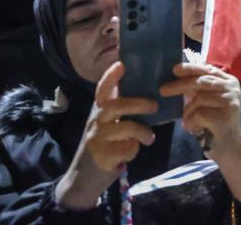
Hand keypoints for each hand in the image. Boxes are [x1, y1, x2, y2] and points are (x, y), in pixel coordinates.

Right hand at [56, 63, 156, 209]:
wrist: (85, 177)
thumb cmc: (105, 145)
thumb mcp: (110, 125)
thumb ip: (122, 110)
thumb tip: (150, 93)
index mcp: (99, 111)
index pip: (102, 90)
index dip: (110, 76)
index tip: (122, 64)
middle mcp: (95, 122)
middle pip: (115, 105)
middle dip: (138, 103)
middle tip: (155, 106)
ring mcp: (96, 139)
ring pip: (125, 127)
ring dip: (143, 132)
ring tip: (150, 138)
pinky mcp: (102, 156)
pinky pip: (126, 148)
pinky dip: (134, 150)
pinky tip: (133, 151)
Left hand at [161, 63, 240, 202]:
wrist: (230, 148)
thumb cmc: (215, 124)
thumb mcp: (208, 102)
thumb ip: (199, 89)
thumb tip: (178, 76)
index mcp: (229, 82)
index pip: (208, 70)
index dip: (191, 68)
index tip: (175, 69)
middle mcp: (232, 88)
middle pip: (201, 82)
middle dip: (180, 85)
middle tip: (163, 90)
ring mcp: (230, 101)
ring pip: (198, 99)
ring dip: (188, 112)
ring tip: (188, 122)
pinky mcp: (225, 115)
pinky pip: (198, 113)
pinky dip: (191, 122)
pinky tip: (194, 129)